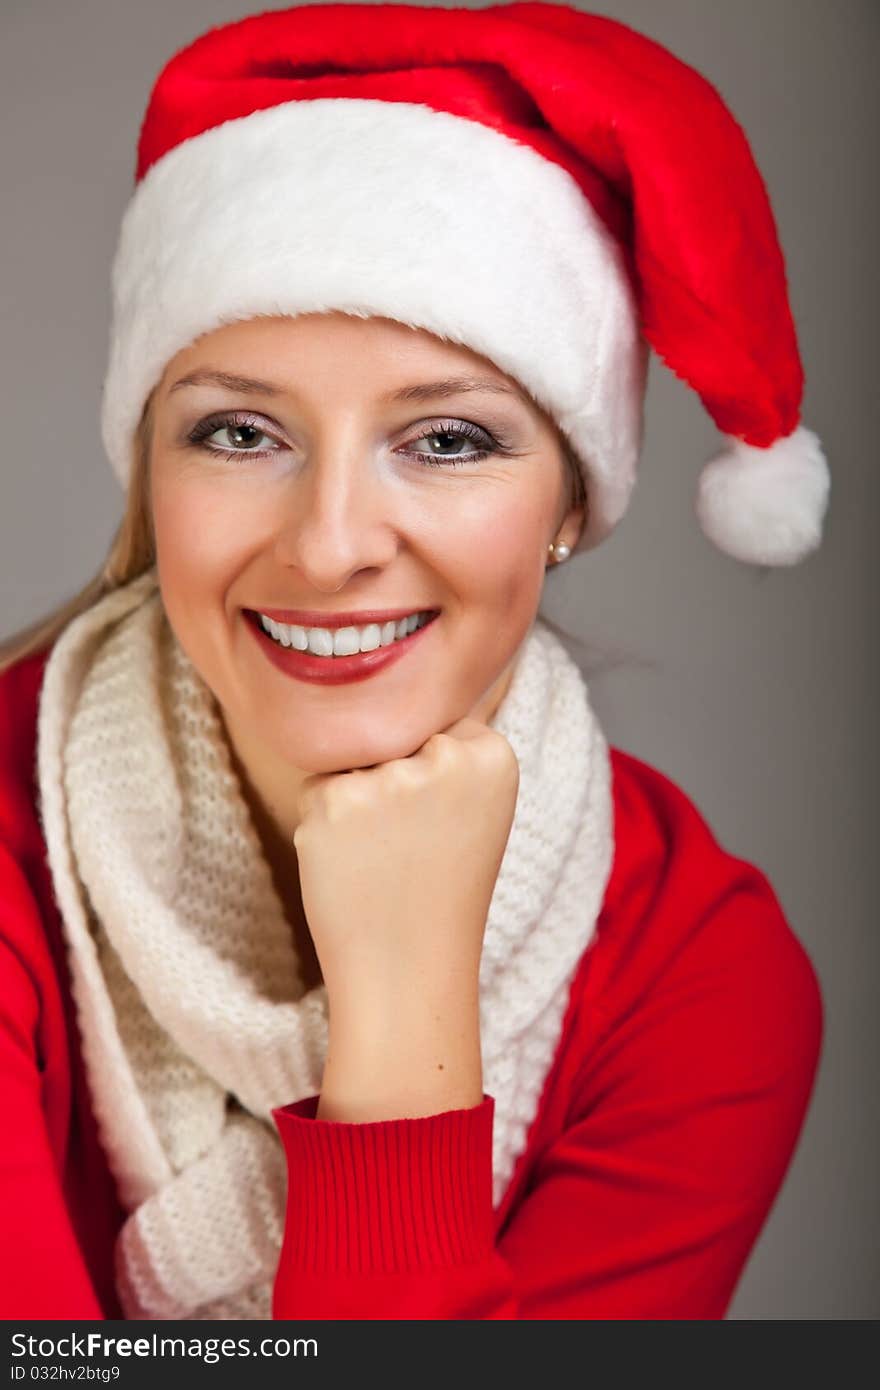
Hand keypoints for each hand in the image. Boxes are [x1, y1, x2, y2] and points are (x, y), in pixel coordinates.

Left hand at [292, 718, 519, 1012]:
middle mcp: (446, 758)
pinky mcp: (335, 801)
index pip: (437, 728)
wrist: (408, 972)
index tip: (444, 827)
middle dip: (391, 785)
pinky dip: (324, 823)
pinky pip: (317, 787)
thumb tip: (382, 696)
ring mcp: (389, 779)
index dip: (429, 778)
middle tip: (413, 849)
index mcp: (495, 754)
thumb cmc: (439, 892)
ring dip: (356, 804)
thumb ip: (447, 754)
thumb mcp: (474, 812)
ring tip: (384, 860)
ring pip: (354, 762)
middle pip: (393, 739)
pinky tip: (353, 865)